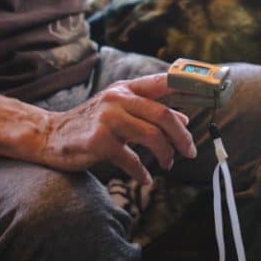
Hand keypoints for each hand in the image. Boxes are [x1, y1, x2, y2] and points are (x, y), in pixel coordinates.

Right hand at [40, 74, 196, 182]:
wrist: (50, 136)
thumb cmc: (90, 123)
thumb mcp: (120, 110)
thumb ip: (150, 112)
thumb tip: (185, 121)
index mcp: (127, 88)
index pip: (164, 81)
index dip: (189, 85)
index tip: (210, 93)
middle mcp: (118, 98)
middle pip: (163, 114)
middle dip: (182, 137)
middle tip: (190, 152)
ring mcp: (108, 118)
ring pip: (152, 136)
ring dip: (166, 155)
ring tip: (168, 165)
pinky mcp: (99, 141)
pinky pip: (131, 159)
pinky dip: (142, 172)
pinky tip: (145, 179)